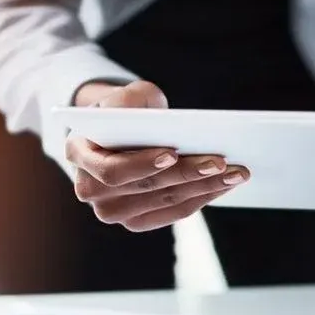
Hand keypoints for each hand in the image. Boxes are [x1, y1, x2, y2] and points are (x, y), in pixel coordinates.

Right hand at [65, 80, 249, 231]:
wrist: (126, 131)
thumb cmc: (128, 110)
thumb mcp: (126, 95)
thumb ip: (130, 100)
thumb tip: (155, 115)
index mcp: (78, 154)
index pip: (110, 170)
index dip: (142, 165)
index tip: (173, 154)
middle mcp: (90, 189)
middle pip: (145, 188)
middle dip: (188, 174)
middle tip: (222, 162)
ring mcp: (113, 209)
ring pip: (165, 201)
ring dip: (205, 188)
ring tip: (236, 173)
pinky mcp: (138, 219)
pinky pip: (174, 212)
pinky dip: (203, 197)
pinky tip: (225, 183)